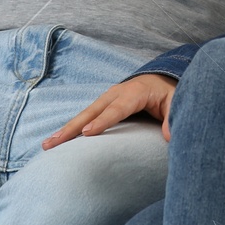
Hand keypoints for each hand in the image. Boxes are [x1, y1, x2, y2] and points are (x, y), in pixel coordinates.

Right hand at [42, 74, 177, 148]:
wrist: (161, 80)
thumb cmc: (168, 93)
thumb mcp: (176, 101)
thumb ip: (173, 116)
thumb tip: (169, 135)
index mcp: (136, 92)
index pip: (118, 108)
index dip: (103, 121)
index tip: (87, 133)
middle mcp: (117, 93)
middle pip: (93, 111)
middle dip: (74, 127)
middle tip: (55, 142)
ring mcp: (107, 98)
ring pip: (84, 114)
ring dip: (66, 129)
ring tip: (48, 144)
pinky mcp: (102, 105)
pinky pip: (86, 117)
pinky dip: (71, 128)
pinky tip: (58, 140)